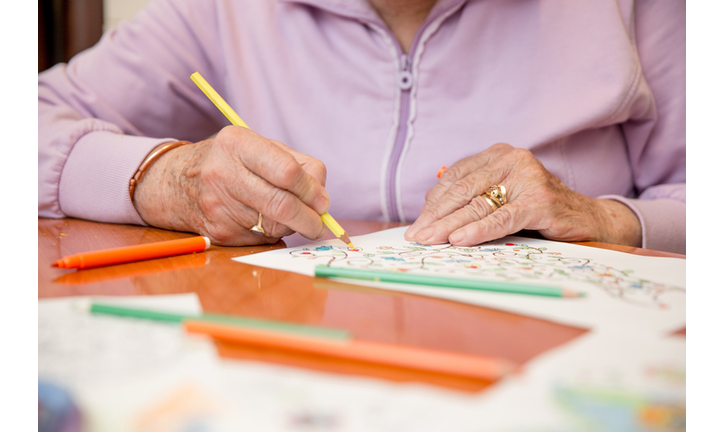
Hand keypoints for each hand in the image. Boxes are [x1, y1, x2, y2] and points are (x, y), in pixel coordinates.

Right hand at [133, 126, 328, 245]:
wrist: (178, 182)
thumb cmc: (234, 161)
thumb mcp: (261, 147)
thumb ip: (299, 166)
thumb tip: (323, 201)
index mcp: (238, 143)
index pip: (287, 172)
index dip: (311, 190)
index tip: (322, 201)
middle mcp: (222, 173)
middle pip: (283, 205)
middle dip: (310, 219)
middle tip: (320, 224)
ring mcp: (218, 206)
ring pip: (275, 226)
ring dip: (292, 226)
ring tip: (289, 215)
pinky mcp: (218, 232)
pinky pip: (262, 239)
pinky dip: (272, 233)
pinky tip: (261, 220)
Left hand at [404, 143, 641, 246]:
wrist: (587, 219)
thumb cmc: (538, 210)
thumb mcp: (502, 198)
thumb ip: (472, 198)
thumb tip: (430, 212)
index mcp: (499, 155)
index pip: (456, 177)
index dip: (433, 202)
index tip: (416, 224)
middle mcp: (512, 159)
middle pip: (463, 190)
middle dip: (436, 216)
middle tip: (416, 236)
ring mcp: (528, 178)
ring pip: (478, 205)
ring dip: (449, 226)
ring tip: (430, 240)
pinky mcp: (540, 201)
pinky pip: (501, 218)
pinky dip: (478, 231)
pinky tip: (459, 241)